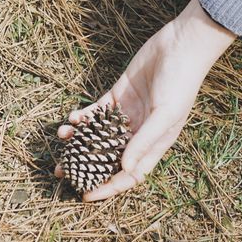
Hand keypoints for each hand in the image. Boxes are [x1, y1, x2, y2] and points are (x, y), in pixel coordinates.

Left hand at [54, 0, 237, 200]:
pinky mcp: (119, 94)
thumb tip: (124, 167)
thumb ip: (143, 141)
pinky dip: (84, 116)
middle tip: (61, 171)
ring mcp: (128, 113)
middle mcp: (139, 132)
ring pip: (98, 133)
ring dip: (79, 138)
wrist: (180, 46)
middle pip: (108, 156)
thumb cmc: (180, 83)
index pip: (129, 173)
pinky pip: (97, 111)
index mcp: (154, 144)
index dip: (108, 187)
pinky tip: (72, 117)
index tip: (85, 196)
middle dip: (85, 164)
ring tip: (61, 137)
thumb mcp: (165, 115)